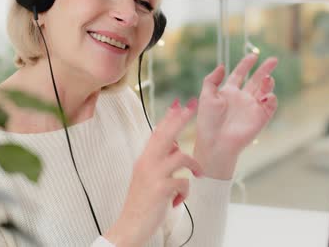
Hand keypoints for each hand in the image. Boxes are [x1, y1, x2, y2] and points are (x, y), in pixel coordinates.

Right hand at [104, 99, 202, 246]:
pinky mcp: (161, 188)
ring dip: (194, 165)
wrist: (130, 226)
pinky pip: (184, 182)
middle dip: (181, 119)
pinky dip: (185, 192)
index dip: (169, 118)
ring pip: (181, 156)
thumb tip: (177, 147)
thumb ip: (160, 161)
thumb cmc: (142, 203)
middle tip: (193, 106)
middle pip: (167, 135)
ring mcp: (154, 175)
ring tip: (198, 174)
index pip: (157, 133)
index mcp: (144, 159)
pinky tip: (178, 200)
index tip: (179, 103)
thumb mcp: (149, 177)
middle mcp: (147, 163)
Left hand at [194, 53, 277, 178]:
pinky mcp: (260, 118)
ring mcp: (252, 108)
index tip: (252, 55)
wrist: (215, 143)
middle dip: (265, 69)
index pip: (240, 75)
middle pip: (256, 80)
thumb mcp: (206, 97)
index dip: (246, 64)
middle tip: (273, 59)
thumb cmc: (208, 122)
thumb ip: (211, 80)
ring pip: (265, 90)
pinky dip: (271, 98)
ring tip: (267, 78)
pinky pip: (270, 105)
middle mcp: (242, 99)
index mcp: (228, 93)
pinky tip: (266, 95)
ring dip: (268, 82)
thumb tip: (222, 65)